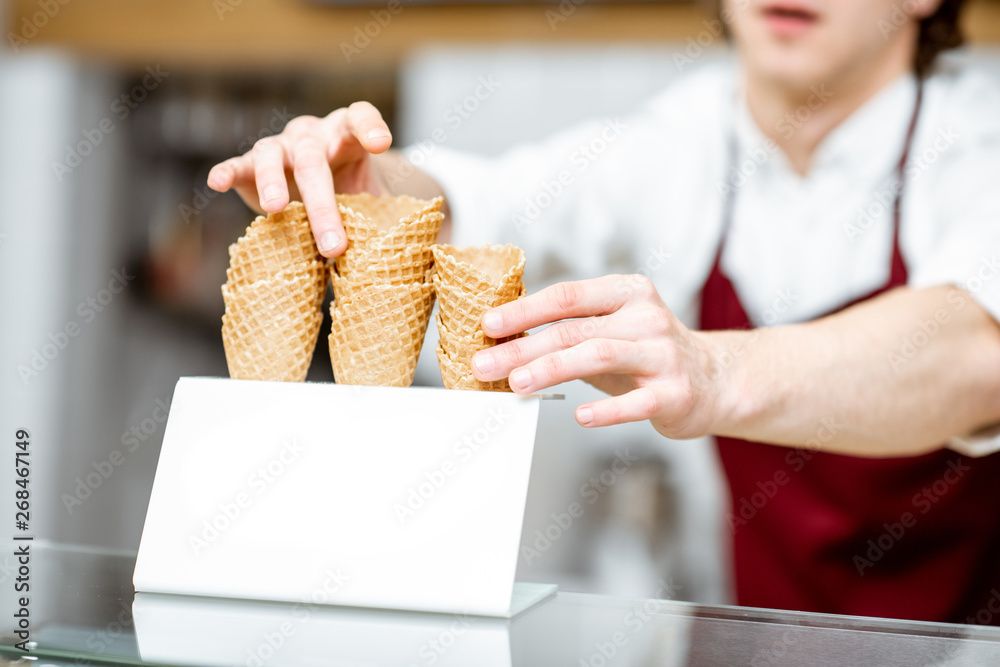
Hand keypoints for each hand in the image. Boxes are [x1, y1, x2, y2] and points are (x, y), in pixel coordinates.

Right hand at [207, 102, 392, 256]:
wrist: (323, 198)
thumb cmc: (352, 196)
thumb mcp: (371, 201)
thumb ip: (384, 215)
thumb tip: (405, 252)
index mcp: (346, 136)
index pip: (359, 117)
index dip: (369, 126)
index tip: (380, 144)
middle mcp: (311, 136)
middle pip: (314, 161)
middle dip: (323, 205)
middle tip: (334, 245)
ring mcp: (279, 148)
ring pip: (272, 155)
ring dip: (274, 182)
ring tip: (276, 208)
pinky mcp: (250, 167)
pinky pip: (237, 165)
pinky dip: (227, 171)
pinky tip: (217, 182)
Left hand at [472, 275, 722, 438]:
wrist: (715, 379)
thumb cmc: (647, 354)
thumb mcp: (612, 330)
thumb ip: (568, 331)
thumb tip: (503, 341)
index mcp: (626, 293)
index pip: (567, 297)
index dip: (524, 310)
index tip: (488, 325)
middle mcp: (646, 318)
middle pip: (573, 330)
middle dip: (523, 347)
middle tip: (486, 364)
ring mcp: (663, 354)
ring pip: (598, 356)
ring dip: (551, 370)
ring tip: (517, 384)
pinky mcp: (676, 392)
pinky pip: (635, 402)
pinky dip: (605, 410)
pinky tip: (580, 416)